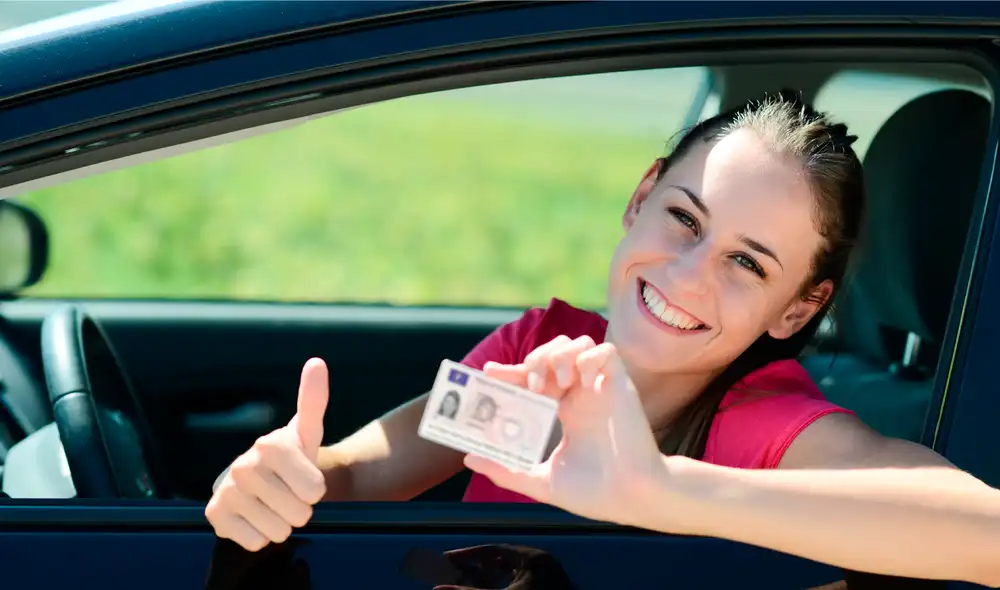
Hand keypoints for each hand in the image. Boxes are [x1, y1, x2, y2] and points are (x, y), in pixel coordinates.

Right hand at [206, 358, 329, 550]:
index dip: (315, 490)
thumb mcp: (307, 431)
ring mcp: (226, 491)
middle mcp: (243, 466)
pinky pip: (256, 542)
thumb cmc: (291, 457)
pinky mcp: (214, 516)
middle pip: (299, 514)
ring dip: (281, 524)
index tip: (305, 478)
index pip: (314, 490)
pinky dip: (260, 535)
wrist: (262, 479)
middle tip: (289, 493)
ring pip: (278, 532)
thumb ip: (313, 400)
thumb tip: (317, 362)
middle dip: (300, 509)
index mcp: (270, 444)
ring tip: (273, 504)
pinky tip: (254, 516)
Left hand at [464, 336, 664, 525]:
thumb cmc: (595, 493)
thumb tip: (469, 458)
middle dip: (535, 360)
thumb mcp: (541, 481)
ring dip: (560, 356)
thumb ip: (506, 470)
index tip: (489, 373)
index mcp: (564, 410)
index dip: (511, 370)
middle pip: (551, 352)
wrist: (633, 498)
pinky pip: (606, 351)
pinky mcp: (620, 385)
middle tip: (532, 387)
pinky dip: (589, 358)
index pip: (532, 377)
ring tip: (558, 385)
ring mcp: (600, 387)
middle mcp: (581, 394)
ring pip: (577, 343)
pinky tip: (580, 383)